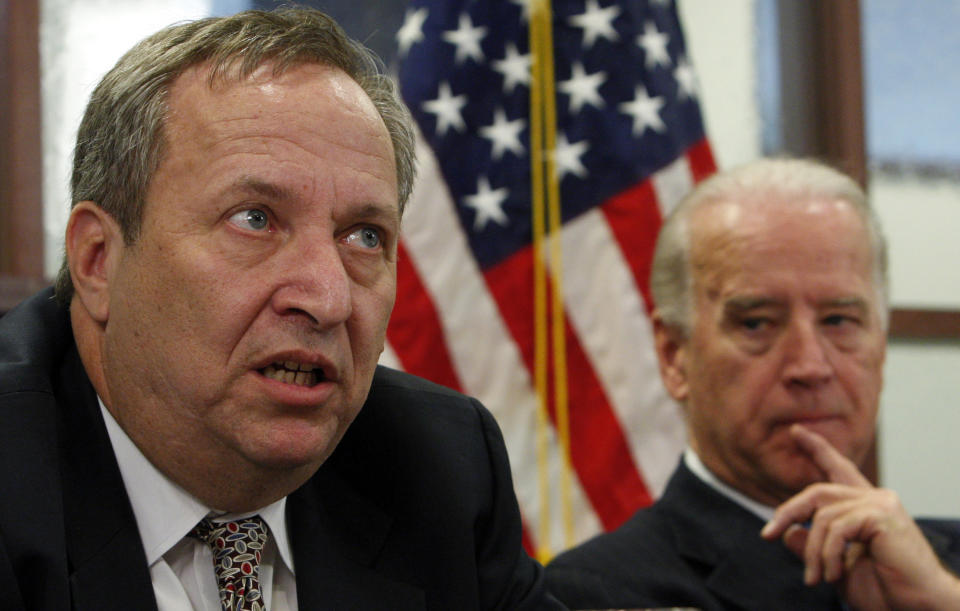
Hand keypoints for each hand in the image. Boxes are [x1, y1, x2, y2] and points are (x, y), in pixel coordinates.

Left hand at [761, 424, 959, 609]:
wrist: (919, 608)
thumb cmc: (885, 591)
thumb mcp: (836, 566)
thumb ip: (813, 546)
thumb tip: (787, 532)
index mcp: (866, 507)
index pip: (838, 469)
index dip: (817, 450)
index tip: (797, 432)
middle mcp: (875, 498)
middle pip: (817, 493)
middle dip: (788, 512)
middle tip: (767, 535)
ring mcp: (881, 504)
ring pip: (823, 515)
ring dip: (813, 551)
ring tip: (816, 577)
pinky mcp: (883, 515)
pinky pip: (836, 527)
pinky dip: (827, 554)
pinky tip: (833, 573)